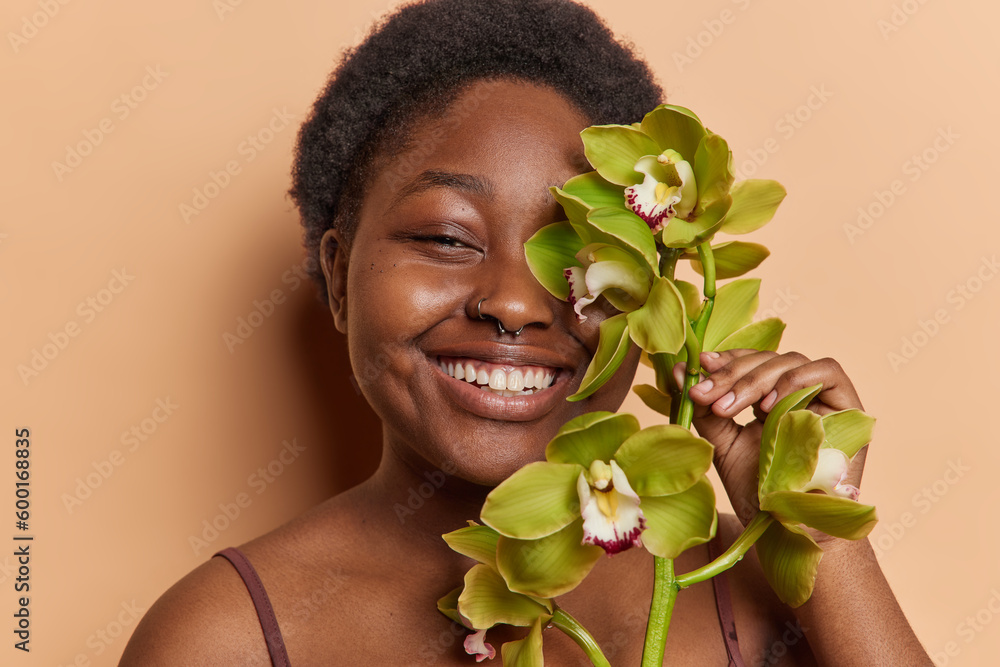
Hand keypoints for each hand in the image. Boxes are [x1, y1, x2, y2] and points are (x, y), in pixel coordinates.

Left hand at [673, 349, 868, 537]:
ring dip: (753, 380)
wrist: (788, 527)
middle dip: (731, 374)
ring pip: (791, 362)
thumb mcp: (722, 441)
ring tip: (727, 408)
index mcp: (771, 398)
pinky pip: (827, 372)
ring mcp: (825, 398)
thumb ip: (704, 408)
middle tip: (705, 393)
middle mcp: (799, 393)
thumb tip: (678, 370)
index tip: (699, 365)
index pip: (751, 362)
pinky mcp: (849, 406)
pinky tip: (768, 407)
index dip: (727, 360)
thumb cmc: (757, 490)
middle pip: (767, 360)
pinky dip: (794, 381)